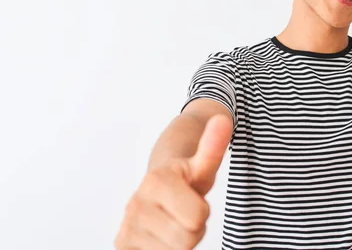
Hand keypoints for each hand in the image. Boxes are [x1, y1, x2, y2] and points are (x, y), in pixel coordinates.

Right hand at [114, 114, 232, 248]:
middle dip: (193, 229)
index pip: (197, 217)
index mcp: (155, 181)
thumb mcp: (202, 164)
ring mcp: (127, 228)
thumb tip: (223, 120)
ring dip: (180, 242)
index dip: (202, 211)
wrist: (159, 190)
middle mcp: (135, 205)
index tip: (193, 198)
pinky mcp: (123, 246)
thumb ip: (213, 146)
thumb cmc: (185, 178)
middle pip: (187, 239)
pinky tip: (161, 237)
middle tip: (184, 213)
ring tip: (173, 223)